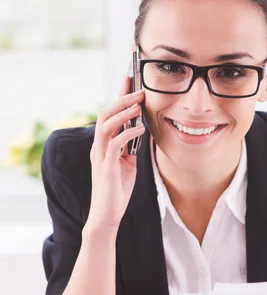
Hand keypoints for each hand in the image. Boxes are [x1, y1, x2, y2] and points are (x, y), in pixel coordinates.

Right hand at [86, 76, 145, 231]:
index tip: (129, 79)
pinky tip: (140, 128)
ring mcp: (100, 156)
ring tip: (139, 103)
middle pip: (105, 114)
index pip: (109, 114)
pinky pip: (114, 144)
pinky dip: (127, 133)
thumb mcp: (127, 165)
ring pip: (106, 125)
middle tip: (139, 89)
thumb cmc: (116, 192)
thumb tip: (140, 132)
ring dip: (123, 112)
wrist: (107, 215)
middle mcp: (98, 147)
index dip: (118, 96)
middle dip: (121, 99)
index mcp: (102, 145)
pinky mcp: (106, 167)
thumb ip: (130, 149)